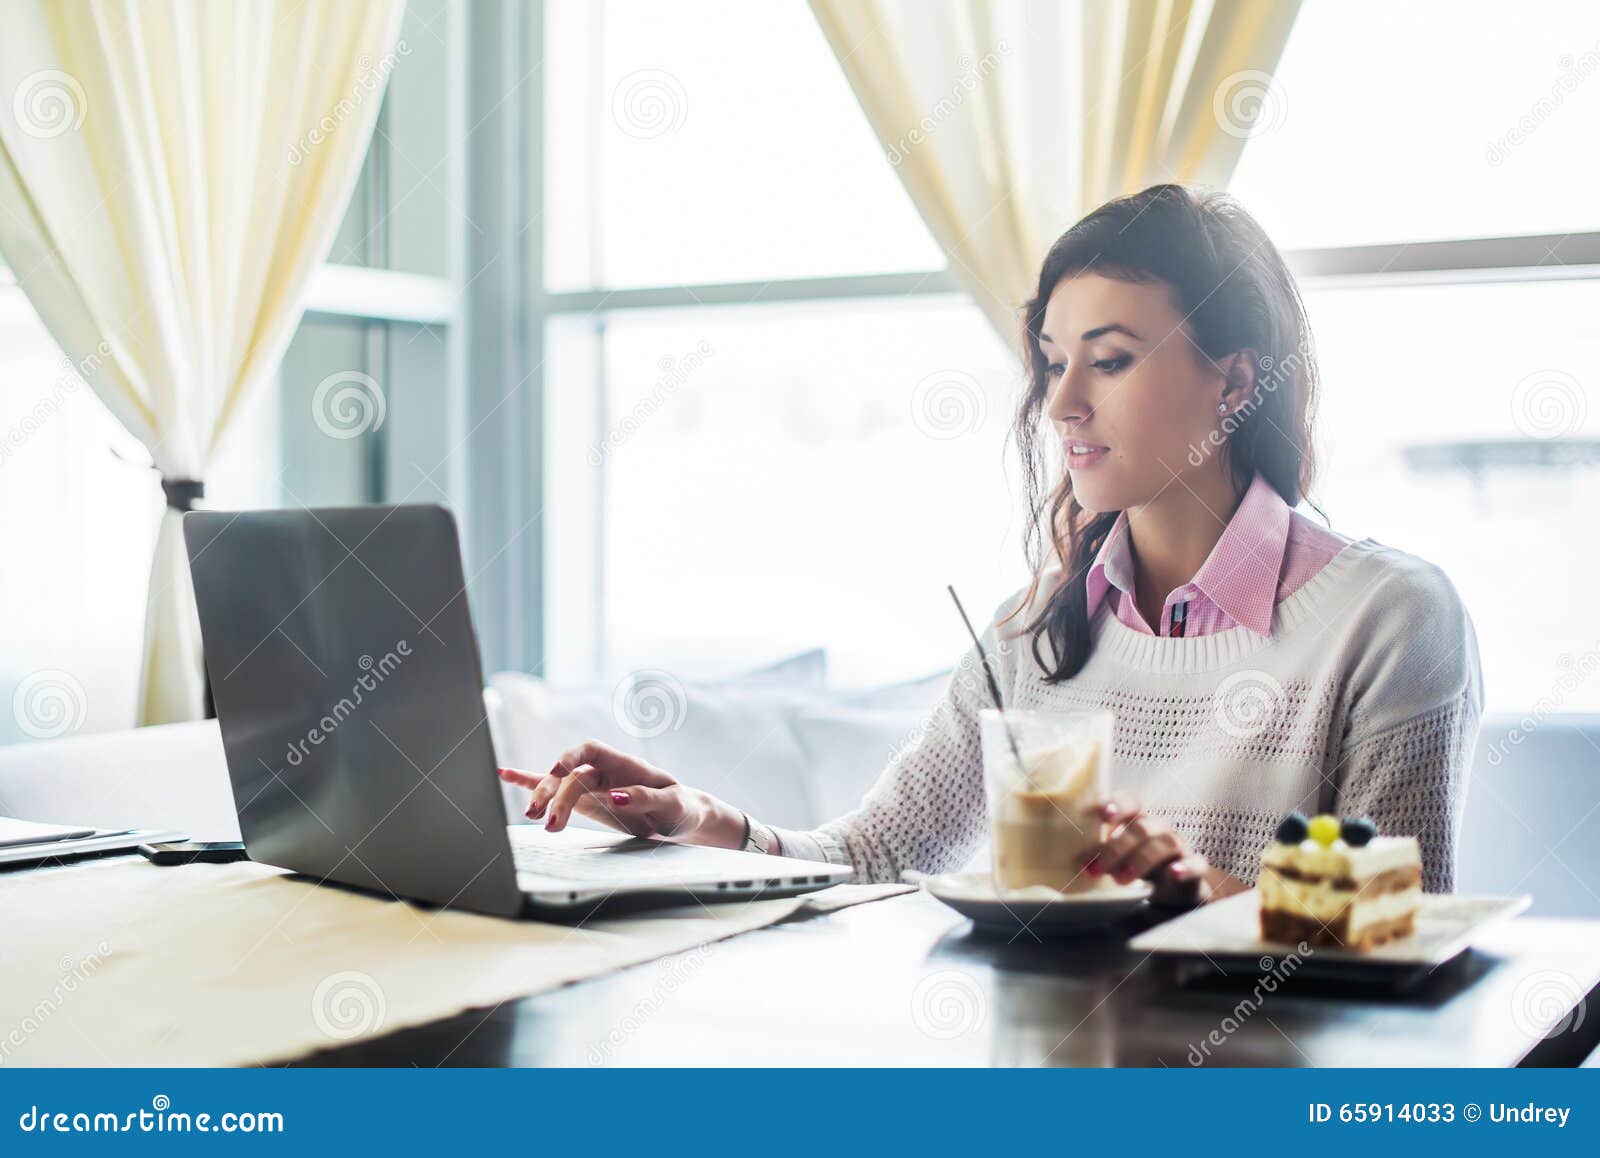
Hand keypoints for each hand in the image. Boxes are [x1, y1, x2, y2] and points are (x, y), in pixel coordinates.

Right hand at [497, 740, 746, 848]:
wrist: (683, 818)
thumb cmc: (681, 808)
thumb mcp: (672, 805)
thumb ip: (643, 798)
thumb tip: (613, 795)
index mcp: (625, 765)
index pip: (590, 751)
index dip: (571, 757)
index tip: (558, 771)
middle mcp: (604, 771)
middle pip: (570, 774)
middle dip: (555, 793)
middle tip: (547, 820)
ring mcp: (593, 785)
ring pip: (560, 785)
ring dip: (543, 797)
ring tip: (532, 817)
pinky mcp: (587, 801)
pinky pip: (556, 789)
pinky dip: (531, 781)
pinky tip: (506, 776)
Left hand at [1086, 791, 1212, 907]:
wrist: (1178, 890)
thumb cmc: (1139, 866)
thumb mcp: (1117, 857)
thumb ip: (1098, 852)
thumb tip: (1071, 856)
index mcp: (1138, 821)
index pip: (1131, 802)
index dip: (1118, 804)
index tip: (1102, 814)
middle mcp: (1159, 829)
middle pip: (1142, 827)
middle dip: (1117, 848)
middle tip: (1098, 870)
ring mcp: (1180, 848)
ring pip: (1166, 842)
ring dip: (1141, 860)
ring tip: (1121, 880)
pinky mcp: (1195, 869)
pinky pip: (1197, 863)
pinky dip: (1187, 867)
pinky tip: (1174, 873)